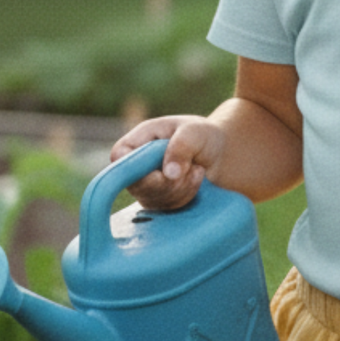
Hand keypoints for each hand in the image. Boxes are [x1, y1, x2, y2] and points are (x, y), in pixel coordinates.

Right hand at [108, 114, 222, 210]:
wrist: (220, 154)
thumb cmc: (203, 136)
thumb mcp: (195, 132)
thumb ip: (181, 147)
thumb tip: (169, 174)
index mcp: (140, 139)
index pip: (119, 155)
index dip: (133, 167)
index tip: (159, 173)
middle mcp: (137, 164)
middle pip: (134, 184)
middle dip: (166, 182)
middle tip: (190, 169)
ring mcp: (145, 185)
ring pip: (152, 199)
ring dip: (179, 188)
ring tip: (197, 170)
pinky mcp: (158, 201)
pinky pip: (166, 208)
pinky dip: (185, 196)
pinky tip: (196, 180)